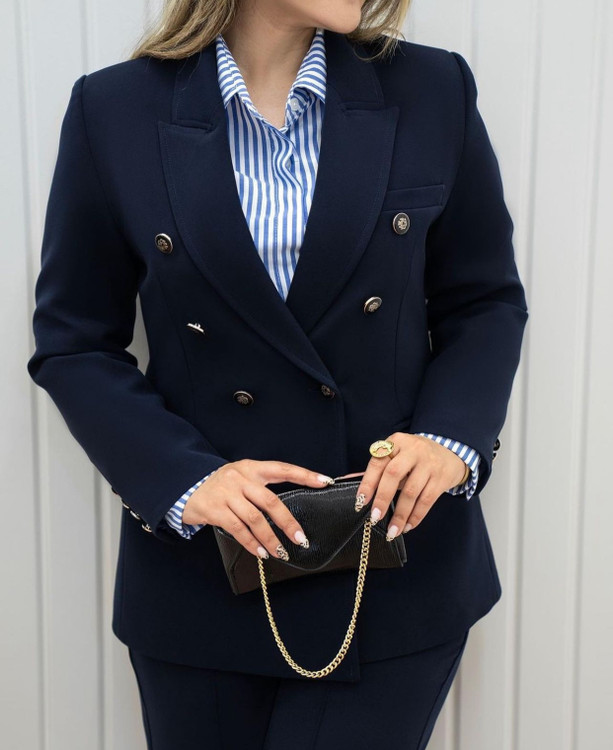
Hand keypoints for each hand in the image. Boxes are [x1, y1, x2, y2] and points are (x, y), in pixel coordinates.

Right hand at [182, 459, 334, 559]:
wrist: (186, 487)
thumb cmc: (221, 486)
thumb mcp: (240, 478)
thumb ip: (261, 488)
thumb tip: (288, 511)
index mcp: (251, 467)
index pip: (282, 469)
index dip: (304, 474)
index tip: (325, 481)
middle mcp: (240, 478)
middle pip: (270, 501)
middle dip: (288, 522)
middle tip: (301, 538)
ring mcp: (226, 493)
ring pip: (254, 519)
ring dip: (270, 539)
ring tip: (281, 552)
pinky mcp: (214, 509)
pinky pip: (238, 530)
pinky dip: (252, 544)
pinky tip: (261, 553)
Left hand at [355, 433, 468, 537]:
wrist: (450, 452)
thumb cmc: (414, 457)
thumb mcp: (396, 455)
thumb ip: (375, 469)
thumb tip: (346, 480)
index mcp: (396, 442)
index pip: (378, 463)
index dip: (367, 483)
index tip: (360, 503)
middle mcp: (413, 450)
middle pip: (393, 475)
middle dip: (382, 499)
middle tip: (375, 519)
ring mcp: (429, 463)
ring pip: (411, 492)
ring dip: (400, 515)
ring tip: (392, 531)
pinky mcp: (441, 478)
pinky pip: (427, 500)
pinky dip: (416, 516)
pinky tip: (408, 526)